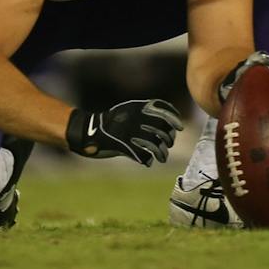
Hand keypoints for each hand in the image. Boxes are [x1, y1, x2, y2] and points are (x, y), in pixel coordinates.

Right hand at [66, 98, 182, 165]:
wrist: (89, 130)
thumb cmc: (112, 123)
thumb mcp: (129, 112)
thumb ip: (145, 114)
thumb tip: (168, 123)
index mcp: (137, 107)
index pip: (162, 109)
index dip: (173, 118)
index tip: (179, 127)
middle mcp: (135, 118)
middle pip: (161, 129)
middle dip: (168, 138)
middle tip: (168, 144)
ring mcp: (129, 132)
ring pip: (154, 144)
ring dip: (161, 153)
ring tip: (162, 157)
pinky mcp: (123, 146)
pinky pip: (142, 155)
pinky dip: (147, 160)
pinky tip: (147, 161)